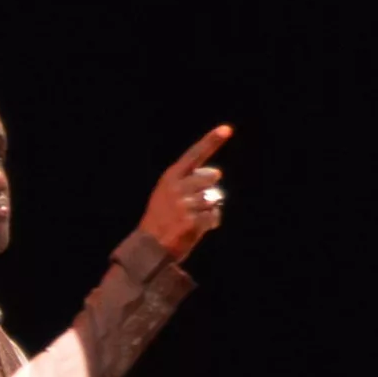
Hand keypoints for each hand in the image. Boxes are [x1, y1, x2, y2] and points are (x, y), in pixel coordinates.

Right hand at [141, 124, 231, 262]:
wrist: (150, 247)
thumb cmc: (163, 219)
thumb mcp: (169, 194)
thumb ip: (191, 181)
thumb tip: (218, 172)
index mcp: (171, 176)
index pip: (195, 154)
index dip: (212, 141)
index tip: (227, 129)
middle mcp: (177, 187)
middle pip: (211, 179)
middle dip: (210, 191)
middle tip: (194, 206)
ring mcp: (185, 204)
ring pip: (215, 199)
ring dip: (209, 210)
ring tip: (192, 219)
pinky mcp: (192, 221)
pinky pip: (215, 217)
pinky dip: (211, 223)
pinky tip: (197, 228)